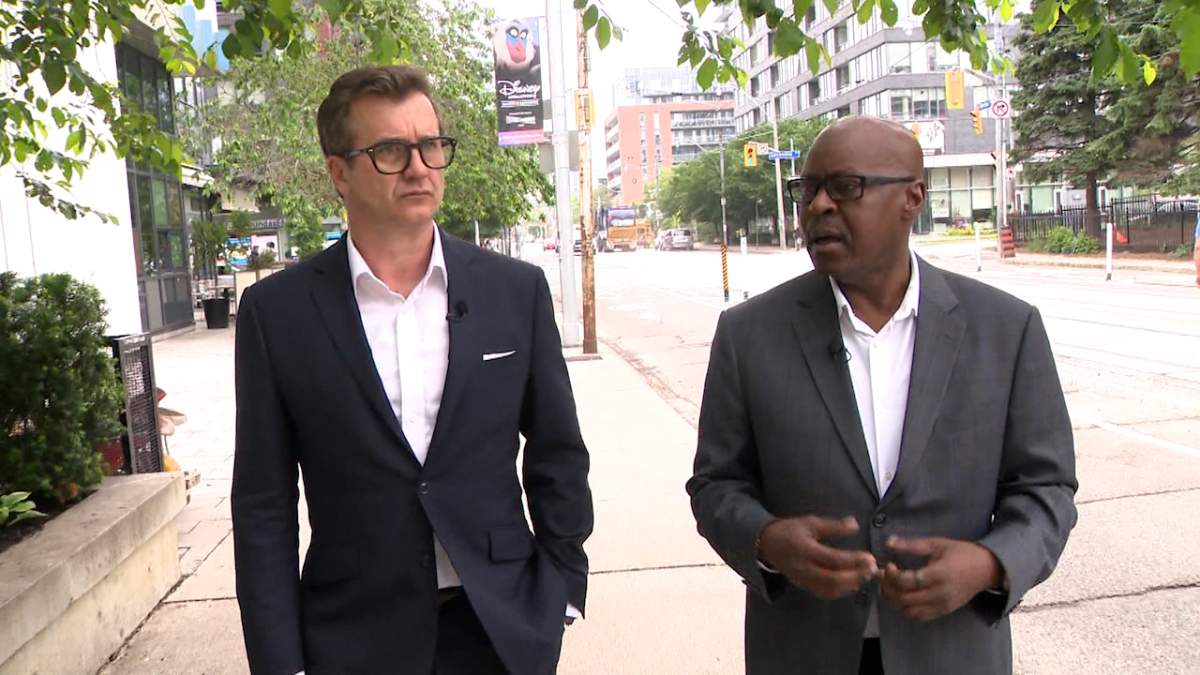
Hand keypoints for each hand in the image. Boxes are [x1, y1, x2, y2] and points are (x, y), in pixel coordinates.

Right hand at [756, 516, 878, 599]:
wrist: (767, 544)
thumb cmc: (791, 530)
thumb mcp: (810, 523)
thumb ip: (833, 526)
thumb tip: (856, 525)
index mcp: (805, 549)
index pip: (833, 559)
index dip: (853, 561)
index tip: (871, 558)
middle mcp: (803, 568)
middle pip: (833, 579)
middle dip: (856, 576)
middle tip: (873, 570)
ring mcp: (803, 579)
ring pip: (830, 589)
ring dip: (851, 585)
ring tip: (866, 577)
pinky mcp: (804, 586)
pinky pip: (824, 593)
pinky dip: (841, 591)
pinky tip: (853, 584)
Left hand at [880, 536, 1003, 621]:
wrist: (986, 569)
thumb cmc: (961, 553)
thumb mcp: (937, 544)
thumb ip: (911, 545)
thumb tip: (888, 543)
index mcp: (939, 574)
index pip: (908, 581)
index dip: (892, 575)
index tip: (889, 565)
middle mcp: (940, 593)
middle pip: (904, 599)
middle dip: (888, 588)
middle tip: (885, 576)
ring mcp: (942, 605)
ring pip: (908, 611)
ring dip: (894, 601)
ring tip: (892, 586)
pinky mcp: (943, 612)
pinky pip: (918, 616)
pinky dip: (905, 609)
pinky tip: (903, 596)